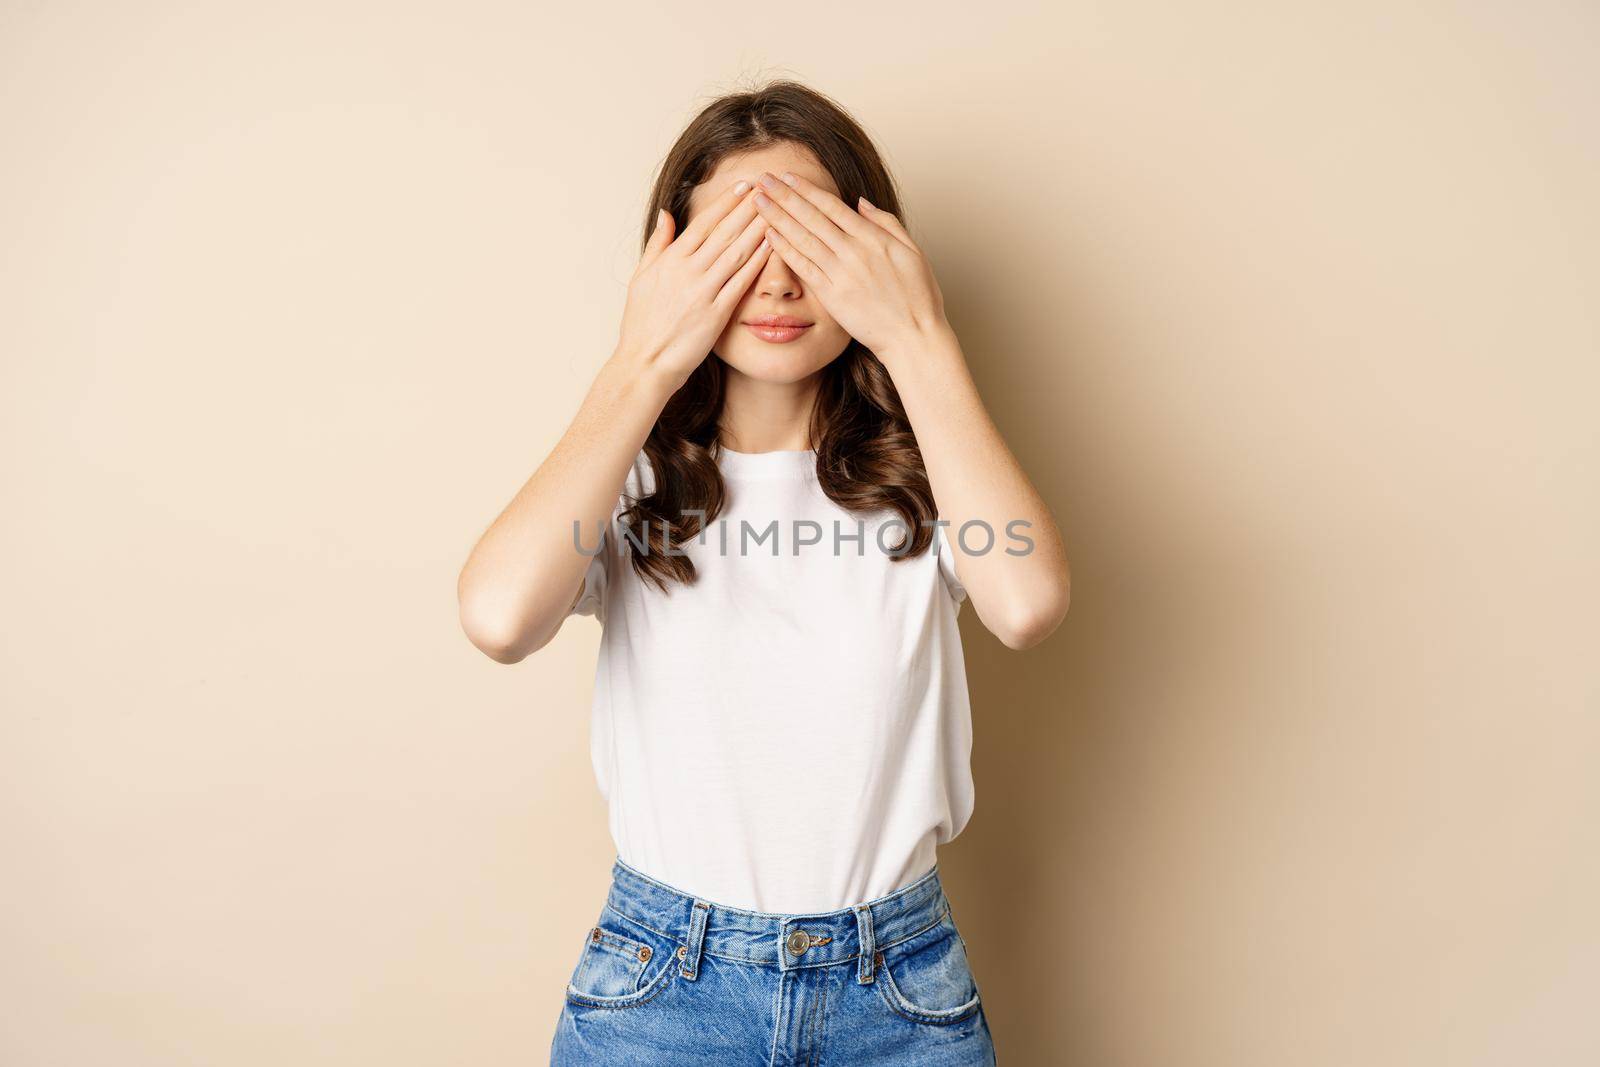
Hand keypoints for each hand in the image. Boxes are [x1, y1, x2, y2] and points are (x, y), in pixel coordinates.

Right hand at [617, 179, 771, 390]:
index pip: (703, 223)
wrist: (645, 362)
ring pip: (735, 253)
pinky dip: (757, 263)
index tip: (743, 185)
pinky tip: (772, 247)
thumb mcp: (641, 277)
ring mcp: (703, 292)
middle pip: (724, 232)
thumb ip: (657, 244)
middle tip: (769, 188)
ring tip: (776, 211)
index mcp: (670, 260)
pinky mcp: (716, 314)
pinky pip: (740, 283)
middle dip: (748, 208)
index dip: (726, 202)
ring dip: (757, 229)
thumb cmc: (641, 323)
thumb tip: (667, 213)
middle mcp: (687, 272)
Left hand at [750, 170, 949, 361]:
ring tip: (758, 201)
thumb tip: (860, 202)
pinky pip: (803, 268)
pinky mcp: (831, 296)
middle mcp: (853, 252)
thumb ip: (886, 223)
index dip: (806, 189)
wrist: (913, 337)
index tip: (787, 176)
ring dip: (778, 217)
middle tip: (762, 179)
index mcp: (873, 238)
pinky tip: (769, 236)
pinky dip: (785, 250)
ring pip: (803, 238)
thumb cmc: (918, 297)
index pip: (832, 206)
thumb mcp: (913, 251)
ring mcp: (840, 274)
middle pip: (811, 217)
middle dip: (784, 196)